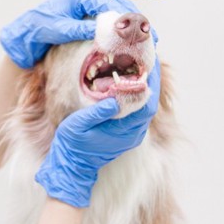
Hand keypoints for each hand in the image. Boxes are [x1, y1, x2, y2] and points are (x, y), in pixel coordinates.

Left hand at [0, 0, 165, 68]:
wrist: (32, 26)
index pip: (111, 6)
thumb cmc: (42, 26)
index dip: (125, 22)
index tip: (136, 38)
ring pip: (125, 4)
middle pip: (122, 5)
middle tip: (151, 43)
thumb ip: (78, 29)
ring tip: (154, 37)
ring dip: (139, 20)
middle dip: (137, 24)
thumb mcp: (58, 30)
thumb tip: (99, 32)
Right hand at [35, 59, 160, 207]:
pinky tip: (131, 82)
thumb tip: (115, 99)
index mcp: (124, 131)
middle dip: (151, 79)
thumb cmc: (72, 144)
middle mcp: (133, 134)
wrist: (72, 165)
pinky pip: (138, 111)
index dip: (152, 82)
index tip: (151, 62)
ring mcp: (131, 135)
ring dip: (145, 86)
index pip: (147, 103)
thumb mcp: (78, 125)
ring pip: (145, 106)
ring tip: (141, 66)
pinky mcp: (127, 133)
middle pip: (150, 103)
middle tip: (148, 58)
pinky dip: (138, 95)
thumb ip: (97, 113)